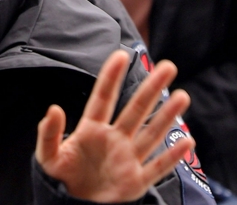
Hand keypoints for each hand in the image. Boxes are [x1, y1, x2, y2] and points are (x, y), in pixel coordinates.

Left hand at [36, 51, 194, 202]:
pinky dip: (172, 156)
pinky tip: (188, 141)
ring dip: (167, 116)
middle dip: (151, 89)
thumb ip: (49, 133)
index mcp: (91, 130)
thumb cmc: (60, 179)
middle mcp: (114, 140)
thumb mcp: (48, 157)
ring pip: (151, 134)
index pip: (103, 98)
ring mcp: (127, 159)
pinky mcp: (136, 182)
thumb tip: (53, 108)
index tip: (121, 54)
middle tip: (168, 66)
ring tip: (182, 96)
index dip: (111, 77)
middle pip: (136, 110)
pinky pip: (157, 167)